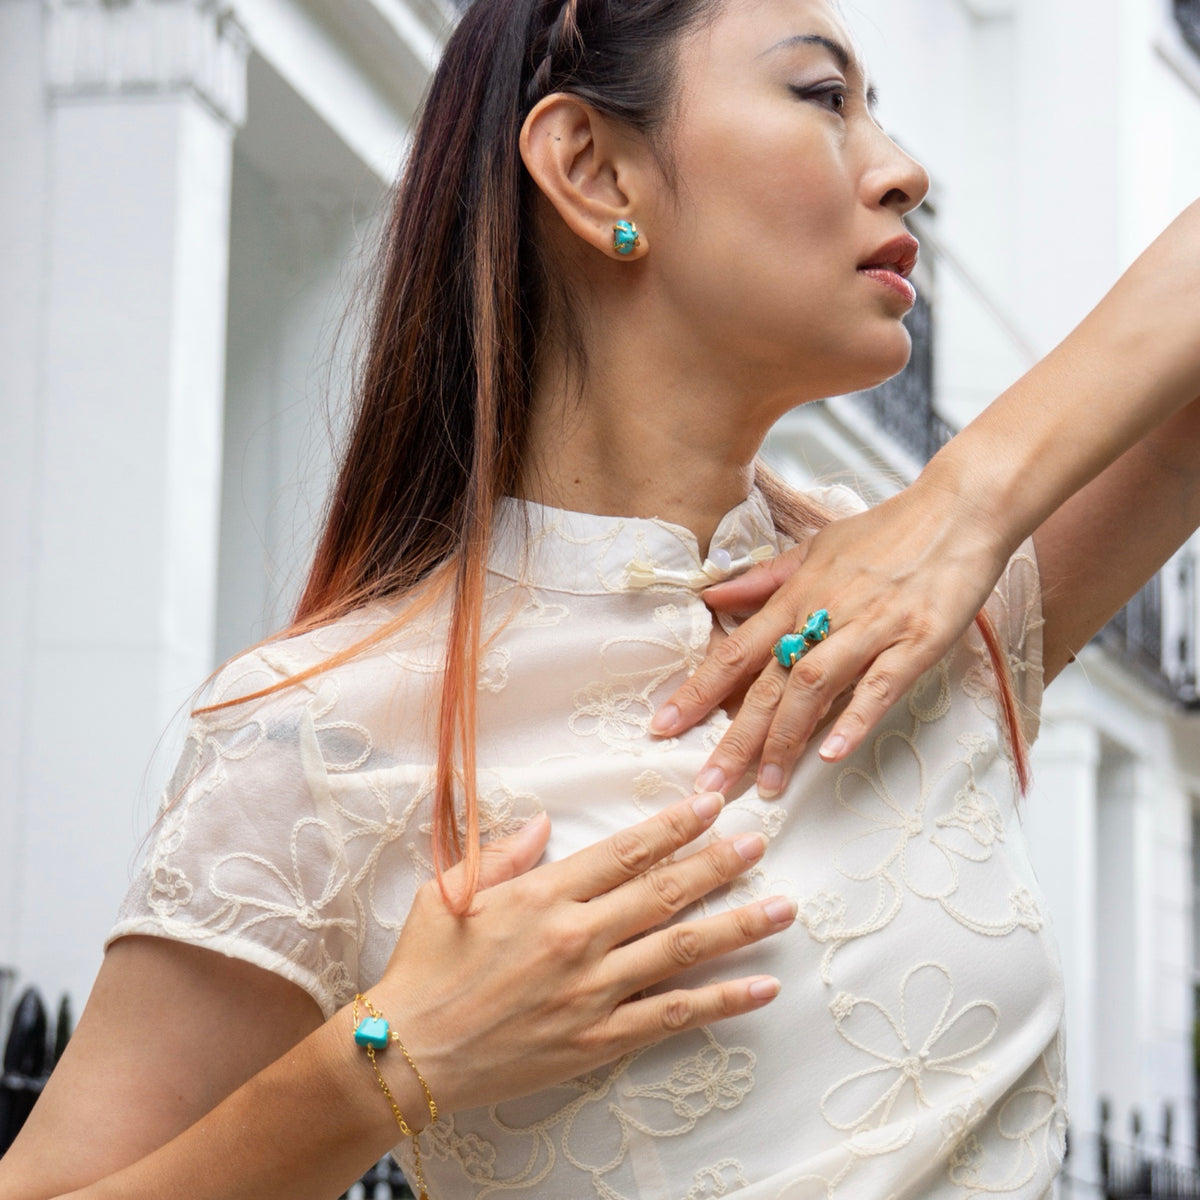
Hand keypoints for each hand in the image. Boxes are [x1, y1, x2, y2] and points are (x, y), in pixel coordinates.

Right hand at [373, 793, 793, 1116]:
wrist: (405, 1052)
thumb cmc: (424, 968)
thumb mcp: (451, 892)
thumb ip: (503, 853)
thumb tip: (546, 822)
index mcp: (542, 895)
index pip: (624, 851)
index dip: (673, 826)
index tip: (710, 804)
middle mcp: (576, 937)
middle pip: (664, 891)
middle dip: (718, 862)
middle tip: (758, 840)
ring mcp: (592, 991)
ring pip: (680, 949)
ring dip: (737, 924)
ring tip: (782, 904)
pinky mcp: (598, 1040)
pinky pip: (672, 1017)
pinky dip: (721, 1002)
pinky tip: (760, 987)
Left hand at [650, 476, 1012, 797]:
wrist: (961, 509)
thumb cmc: (889, 532)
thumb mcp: (817, 548)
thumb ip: (764, 580)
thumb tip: (711, 599)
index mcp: (798, 594)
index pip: (736, 650)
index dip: (698, 691)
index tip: (664, 727)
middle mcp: (827, 612)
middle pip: (770, 681)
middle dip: (736, 736)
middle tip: (710, 783)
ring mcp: (872, 627)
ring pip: (815, 685)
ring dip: (787, 738)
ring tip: (768, 784)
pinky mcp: (918, 640)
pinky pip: (880, 684)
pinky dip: (855, 718)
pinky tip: (833, 753)